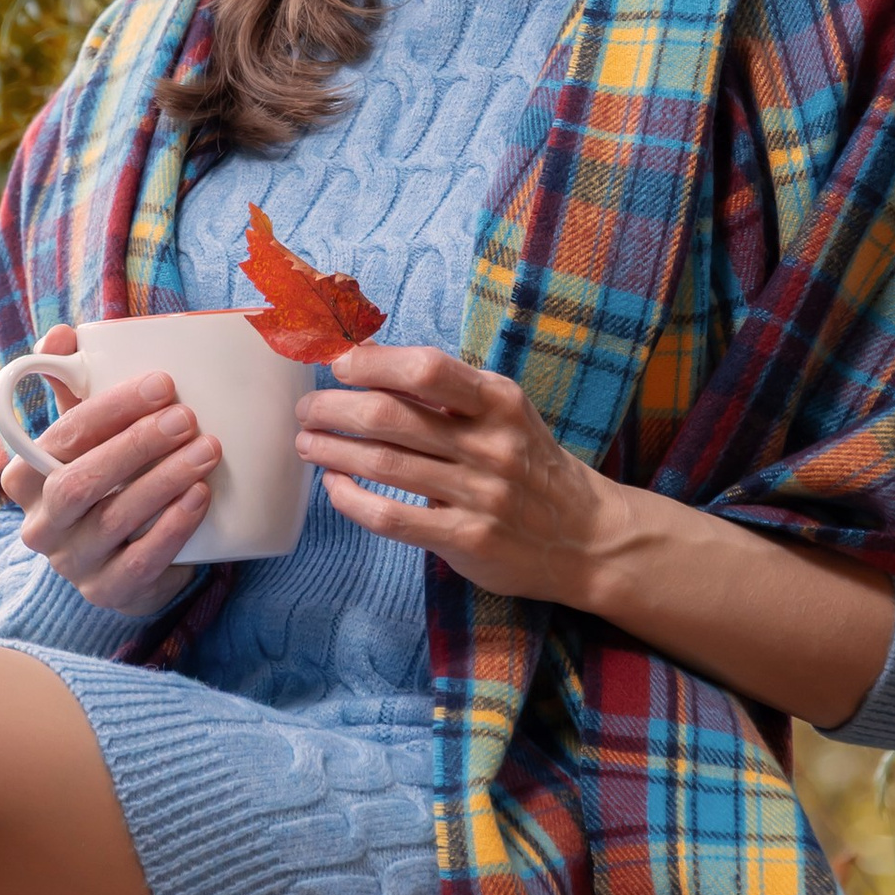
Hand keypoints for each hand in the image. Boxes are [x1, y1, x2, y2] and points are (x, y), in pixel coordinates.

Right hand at [0, 326, 219, 615]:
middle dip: (137, 444)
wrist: (123, 561)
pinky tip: (200, 495)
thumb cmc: (104, 481)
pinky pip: (141, 560)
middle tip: (187, 417)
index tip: (162, 383)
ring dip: (164, 479)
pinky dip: (173, 525)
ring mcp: (73, 564)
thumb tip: (60, 335)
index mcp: (24, 478)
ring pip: (114, 518)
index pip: (61, 437)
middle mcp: (40, 525)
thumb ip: (72, 387)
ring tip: (208, 449)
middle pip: (81, 481)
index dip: (111, 408)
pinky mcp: (109, 592)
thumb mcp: (85, 437)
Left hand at [296, 340, 894, 724]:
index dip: (371, 361)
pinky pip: (392, 517)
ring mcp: (479, 495)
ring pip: (383, 464)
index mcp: (500, 402)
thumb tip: (371, 355)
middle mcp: (490, 444)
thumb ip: (449, 392)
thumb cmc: (532, 465)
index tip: (337, 363)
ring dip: (332, 451)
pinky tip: (334, 489)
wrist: (588, 537)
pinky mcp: (466, 539)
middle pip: (391, 415)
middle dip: (334, 407)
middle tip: (306, 409)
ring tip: (306, 443)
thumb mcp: (505, 414)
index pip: (426, 368)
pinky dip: (352, 500)